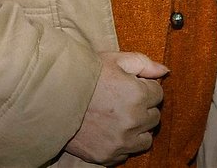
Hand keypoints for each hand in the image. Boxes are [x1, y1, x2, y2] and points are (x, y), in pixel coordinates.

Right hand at [64, 51, 167, 165]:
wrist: (52, 97)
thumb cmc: (83, 75)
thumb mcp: (113, 60)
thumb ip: (143, 63)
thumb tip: (164, 71)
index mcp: (137, 94)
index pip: (158, 94)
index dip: (144, 88)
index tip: (130, 86)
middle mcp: (133, 121)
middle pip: (154, 117)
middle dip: (143, 108)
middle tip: (123, 101)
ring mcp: (121, 141)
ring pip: (145, 139)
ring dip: (137, 129)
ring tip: (118, 118)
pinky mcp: (108, 156)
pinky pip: (126, 154)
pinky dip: (122, 144)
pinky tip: (108, 131)